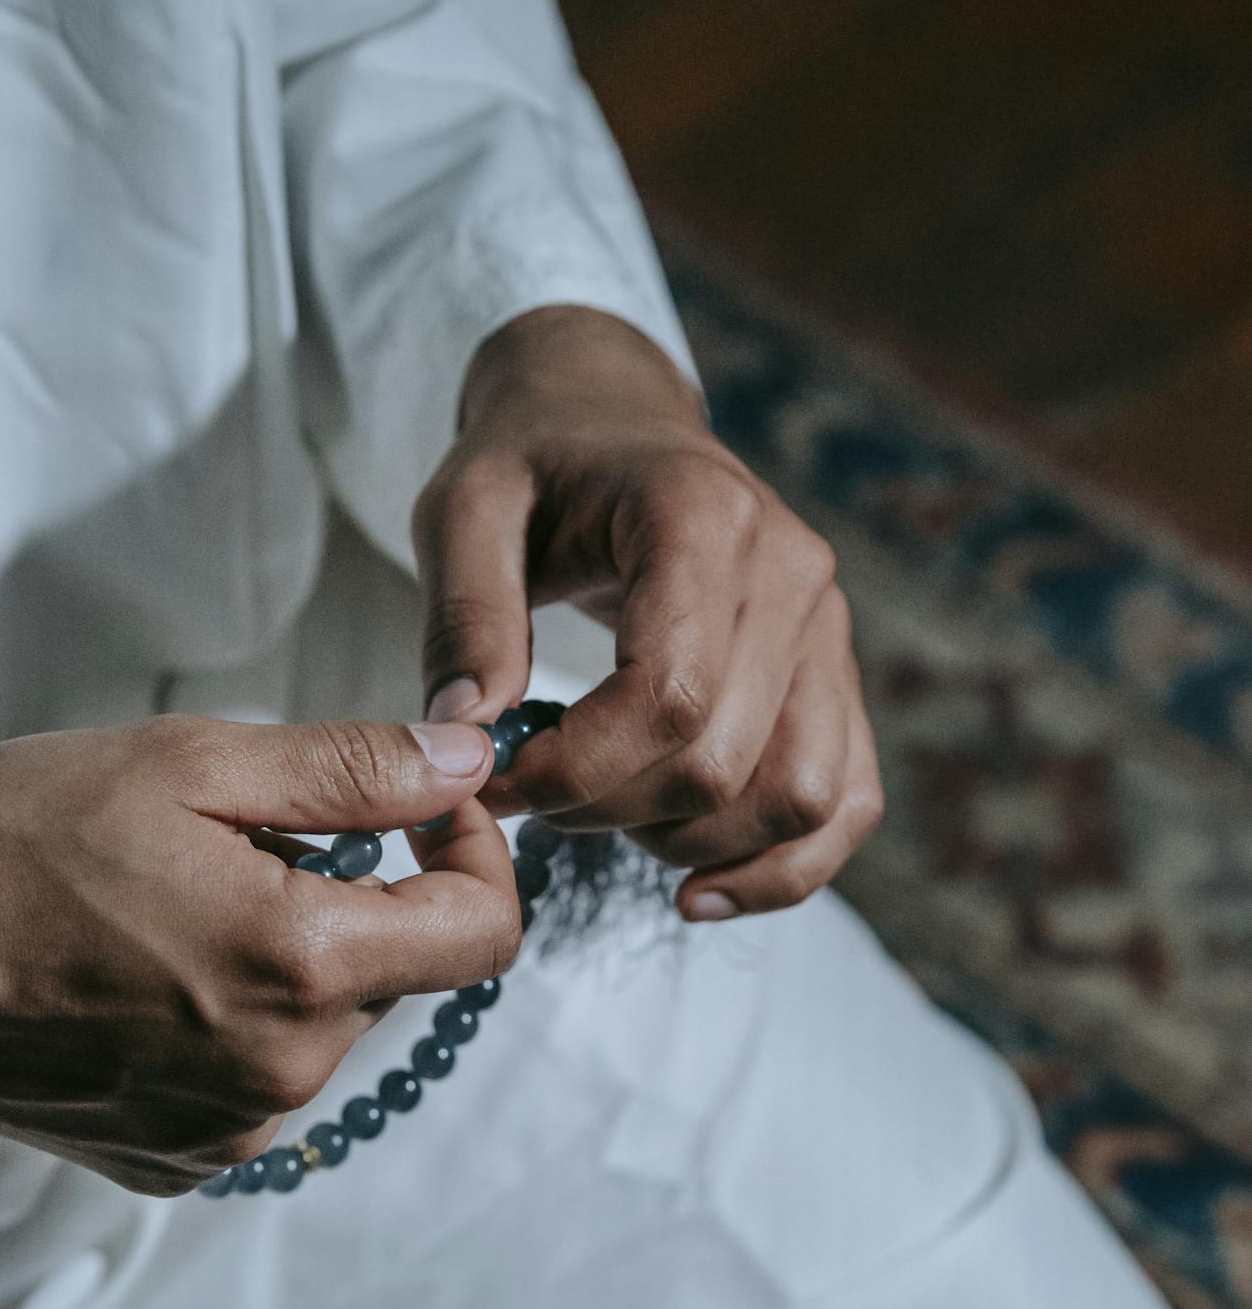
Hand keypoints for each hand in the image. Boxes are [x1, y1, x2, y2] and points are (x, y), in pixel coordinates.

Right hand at [0, 715, 516, 1194]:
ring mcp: (224, 1135)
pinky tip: (131, 980)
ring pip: (316, 1032)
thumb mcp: (187, 763)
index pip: (481, 934)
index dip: (472, 854)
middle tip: (236, 841)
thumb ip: (352, 771)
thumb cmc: (5, 839)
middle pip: (391, 978)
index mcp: (301, 968)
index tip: (421, 806)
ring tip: (163, 910)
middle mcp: (280, 1077)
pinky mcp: (169, 1164)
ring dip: (282, 965)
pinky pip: (248, 1086)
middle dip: (351, 900)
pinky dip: (223, 1027)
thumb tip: (467, 760)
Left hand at [411, 303, 882, 918]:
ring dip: (689, 844)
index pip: (670, 696)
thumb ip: (463, 615)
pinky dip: (778, 870)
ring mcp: (828, 629)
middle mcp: (791, 571)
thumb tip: (467, 733)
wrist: (611, 418)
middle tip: (534, 795)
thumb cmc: (533, 464)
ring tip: (606, 819)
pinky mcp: (836, 679)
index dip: (578, 769)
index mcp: (702, 516)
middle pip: (724, 760)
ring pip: (798, 798)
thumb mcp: (463, 507)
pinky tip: (694, 889)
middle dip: (611, 811)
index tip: (499, 780)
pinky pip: (846, 806)